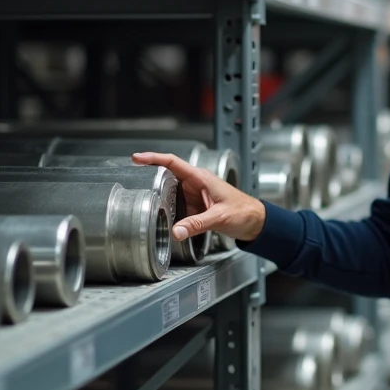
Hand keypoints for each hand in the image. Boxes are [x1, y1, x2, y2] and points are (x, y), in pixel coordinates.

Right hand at [131, 152, 265, 241]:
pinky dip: (167, 211)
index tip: (136, 158)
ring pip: (169, 193)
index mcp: (200, 178)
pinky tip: (160, 217)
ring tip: (143, 204)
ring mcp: (193, 195)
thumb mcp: (219, 217)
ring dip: (158, 198)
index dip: (153, 158)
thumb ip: (197, 224)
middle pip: (166, 176)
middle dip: (150, 179)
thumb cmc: (243, 212)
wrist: (255, 221)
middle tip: (133, 186)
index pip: (173, 162)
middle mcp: (195, 183)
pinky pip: (175, 206)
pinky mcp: (193, 206)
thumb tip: (176, 231)